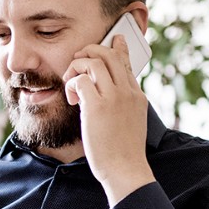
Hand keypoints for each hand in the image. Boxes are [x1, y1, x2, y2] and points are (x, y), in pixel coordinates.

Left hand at [63, 34, 154, 204]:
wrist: (126, 170)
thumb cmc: (124, 151)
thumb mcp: (132, 122)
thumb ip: (124, 104)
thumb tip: (109, 96)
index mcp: (137, 95)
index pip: (127, 62)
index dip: (118, 48)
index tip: (115, 39)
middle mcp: (127, 92)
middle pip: (108, 54)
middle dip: (90, 51)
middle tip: (77, 60)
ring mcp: (114, 98)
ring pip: (93, 61)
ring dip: (77, 67)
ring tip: (71, 83)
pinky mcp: (97, 107)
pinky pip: (81, 80)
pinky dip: (72, 84)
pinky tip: (73, 100)